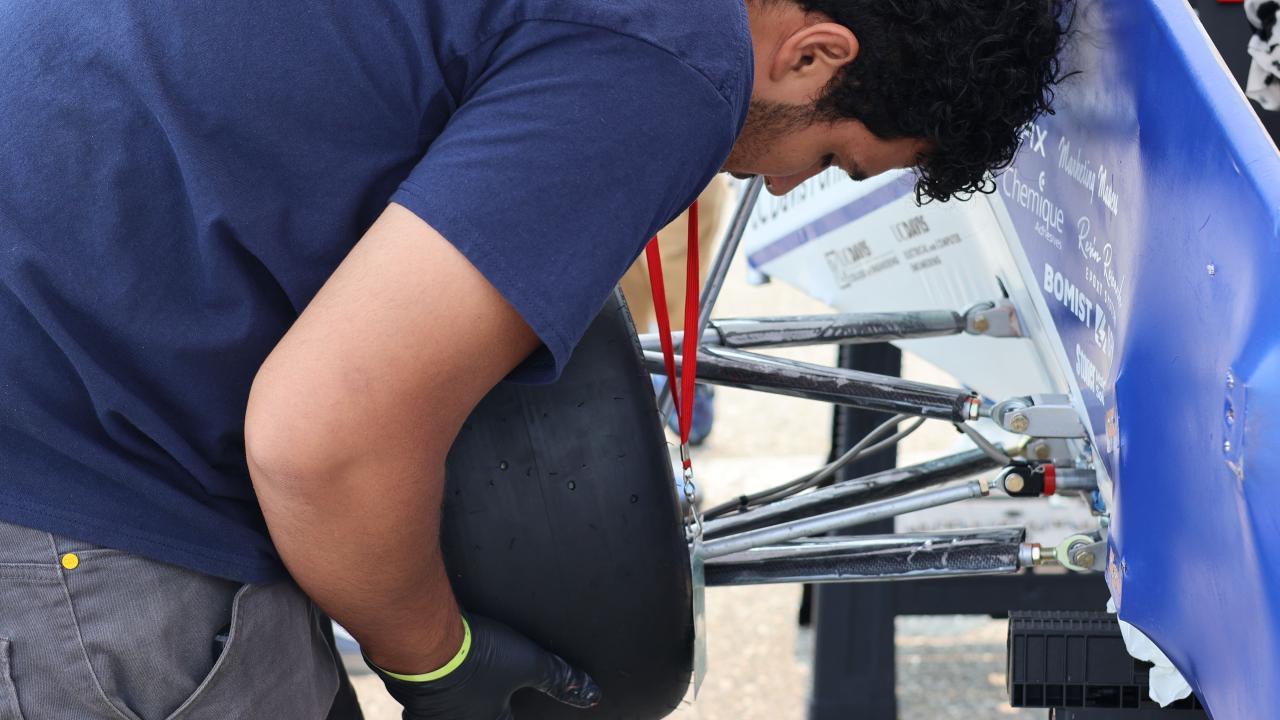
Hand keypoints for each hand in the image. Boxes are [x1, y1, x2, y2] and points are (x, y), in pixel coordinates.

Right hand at [368, 613, 601, 719]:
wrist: (420, 640)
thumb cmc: (473, 657)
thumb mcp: (529, 663)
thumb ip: (559, 678)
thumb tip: (590, 695)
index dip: (510, 716)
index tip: (506, 712)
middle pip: (474, 718)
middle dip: (480, 710)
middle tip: (486, 702)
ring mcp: (428, 711)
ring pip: (441, 716)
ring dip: (450, 708)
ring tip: (457, 694)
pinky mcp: (407, 690)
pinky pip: (418, 702)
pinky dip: (426, 694)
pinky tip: (430, 678)